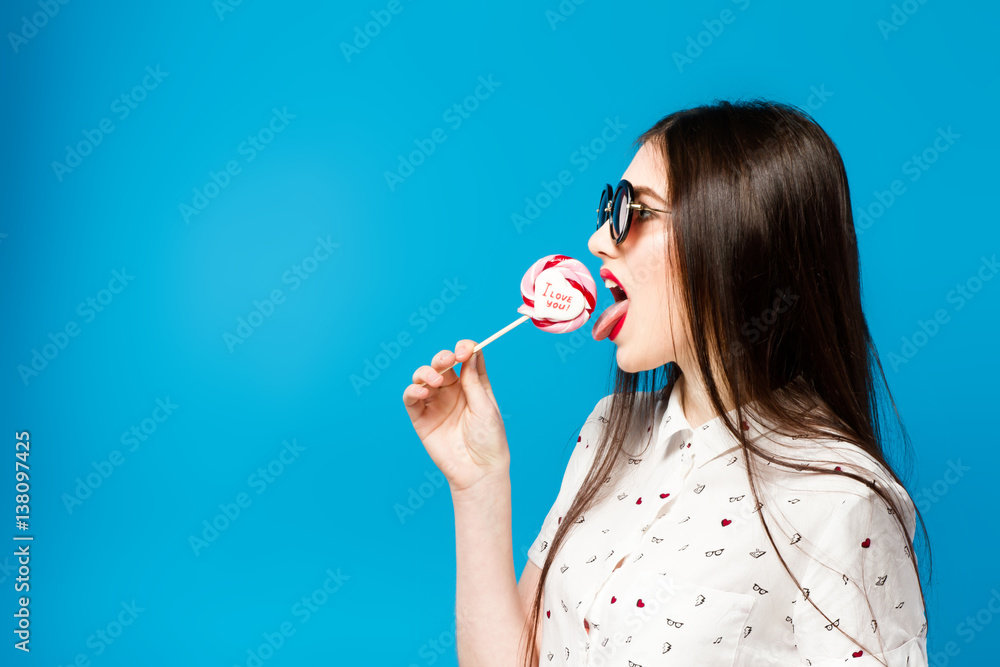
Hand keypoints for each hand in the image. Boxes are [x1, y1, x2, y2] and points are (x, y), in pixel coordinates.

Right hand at [402, 340, 508, 491]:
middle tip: (448, 361)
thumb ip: (474, 382)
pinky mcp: (421, 418)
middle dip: (442, 357)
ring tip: (435, 382)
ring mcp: (436, 403)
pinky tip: (423, 392)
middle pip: (442, 364)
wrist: (478, 471)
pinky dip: (413, 390)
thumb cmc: (489, 441)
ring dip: (426, 372)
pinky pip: (411, 398)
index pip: (466, 359)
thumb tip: (471, 353)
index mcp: (473, 386)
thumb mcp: (485, 408)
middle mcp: (453, 391)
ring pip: (424, 377)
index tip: (464, 350)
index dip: (464, 349)